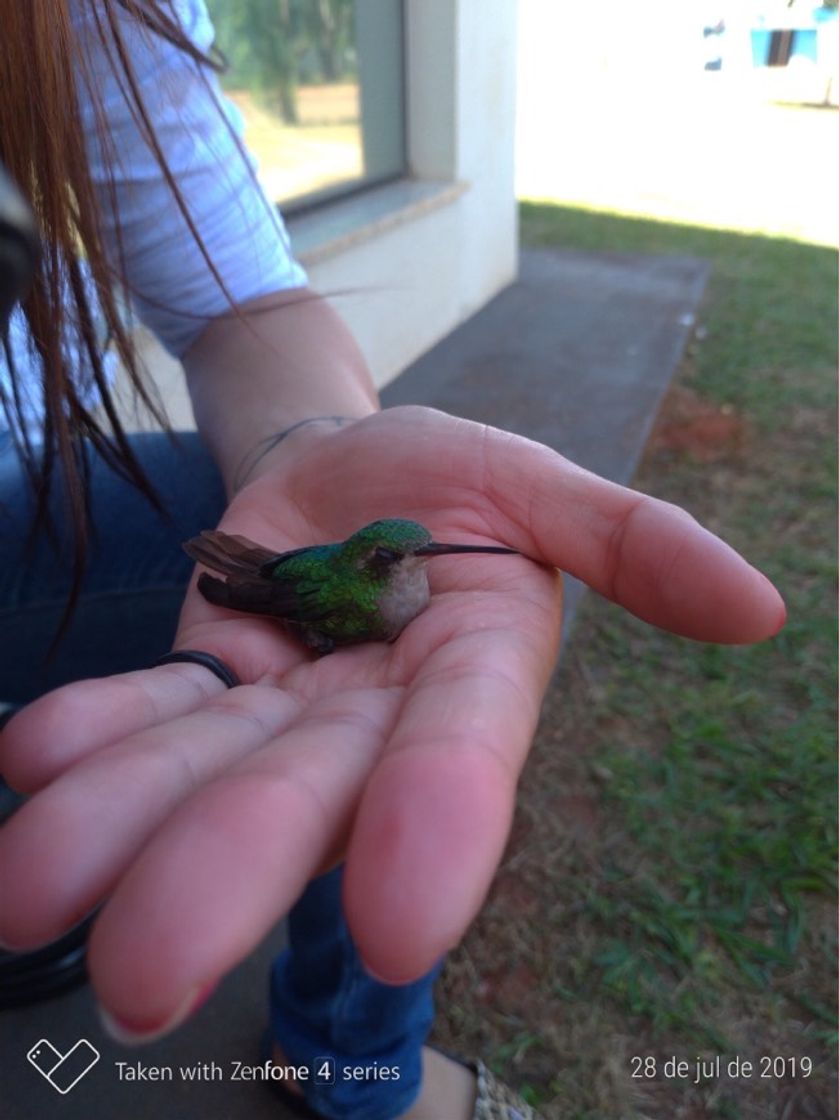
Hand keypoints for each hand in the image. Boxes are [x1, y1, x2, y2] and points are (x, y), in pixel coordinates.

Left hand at [0, 407, 783, 1038]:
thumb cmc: (453, 480)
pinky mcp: (203, 676)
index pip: (461, 756)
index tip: (395, 922)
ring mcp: (277, 707)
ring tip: (26, 891)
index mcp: (472, 679)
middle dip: (226, 875)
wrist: (346, 469)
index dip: (437, 824)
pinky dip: (88, 737)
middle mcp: (370, 719)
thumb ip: (632, 540)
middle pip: (303, 797)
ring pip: (198, 775)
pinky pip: (143, 714)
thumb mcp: (539, 489)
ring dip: (112, 830)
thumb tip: (757, 609)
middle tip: (145, 979)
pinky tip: (29, 758)